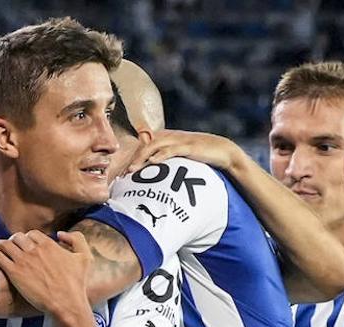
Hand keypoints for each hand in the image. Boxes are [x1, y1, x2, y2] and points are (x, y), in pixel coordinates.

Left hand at [0, 231, 90, 318]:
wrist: (66, 303)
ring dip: (0, 243)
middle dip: (15, 240)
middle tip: (12, 247)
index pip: (33, 234)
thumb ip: (76, 239)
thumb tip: (61, 233)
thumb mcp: (85, 257)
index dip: (29, 238)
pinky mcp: (14, 272)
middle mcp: (34, 249)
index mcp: (49, 244)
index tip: (27, 244)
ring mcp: (22, 260)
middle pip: (18, 237)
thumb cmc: (77, 284)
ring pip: (7, 244)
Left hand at [127, 129, 243, 173]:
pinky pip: (171, 150)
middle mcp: (170, 136)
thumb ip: (167, 161)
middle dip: (132, 158)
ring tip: (132, 170)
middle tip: (122, 173)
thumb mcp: (180, 157)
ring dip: (141, 158)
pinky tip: (152, 162)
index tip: (121, 171)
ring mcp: (178, 140)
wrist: (222, 151)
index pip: (143, 145)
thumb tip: (153, 175)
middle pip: (144, 145)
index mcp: (166, 137)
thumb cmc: (200, 156)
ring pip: (154, 146)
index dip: (131, 157)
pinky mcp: (187, 146)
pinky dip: (160, 156)